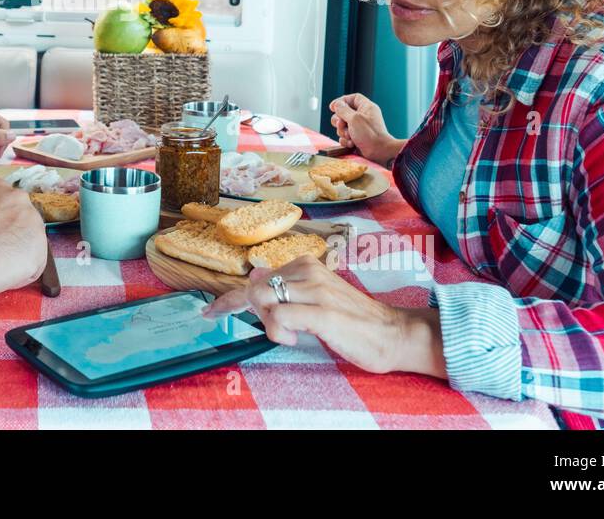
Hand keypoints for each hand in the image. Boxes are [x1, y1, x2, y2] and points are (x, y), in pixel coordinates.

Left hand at [203, 257, 443, 376]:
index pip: (257, 278)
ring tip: (292, 334)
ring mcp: (316, 290)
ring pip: (263, 299)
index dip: (229, 298)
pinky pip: (280, 317)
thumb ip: (287, 286)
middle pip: (254, 289)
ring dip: (268, 324)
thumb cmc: (353, 320)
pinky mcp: (323, 313)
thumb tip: (254, 275)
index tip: (210, 312)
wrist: (393, 333)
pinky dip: (279, 332)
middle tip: (276, 330)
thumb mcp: (315, 297)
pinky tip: (296, 338)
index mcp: (306, 265)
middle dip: (249, 313)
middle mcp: (309, 271)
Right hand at [329, 93, 403, 165]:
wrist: (379, 152)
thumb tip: (337, 104)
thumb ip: (343, 110)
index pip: (352, 98)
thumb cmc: (370, 133)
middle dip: (339, 120)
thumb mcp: (354, 118)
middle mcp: (363, 116)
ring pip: (343, 126)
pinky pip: (345, 136)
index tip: (332, 107)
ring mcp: (360, 128)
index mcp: (366, 107)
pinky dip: (346, 140)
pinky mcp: (357, 138)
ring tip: (350, 136)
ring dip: (342, 132)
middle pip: (344, 113)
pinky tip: (351, 143)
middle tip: (341, 125)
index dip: (341, 101)